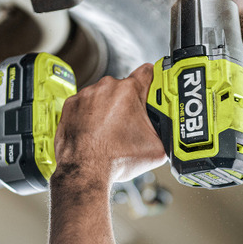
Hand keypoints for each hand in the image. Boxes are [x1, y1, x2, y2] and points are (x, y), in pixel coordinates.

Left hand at [52, 63, 166, 185]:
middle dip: (128, 102)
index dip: (152, 79)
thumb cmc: (117, 159)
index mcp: (130, 91)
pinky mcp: (70, 105)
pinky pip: (84, 104)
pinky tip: (94, 131)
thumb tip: (171, 132)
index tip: (152, 86)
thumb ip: (165, 132)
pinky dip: (89, 115)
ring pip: (103, 96)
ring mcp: (86, 95)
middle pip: (123, 88)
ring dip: (107, 108)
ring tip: (109, 131)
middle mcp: (106, 87)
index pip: (147, 72)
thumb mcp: (157, 149)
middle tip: (130, 123)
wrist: (85, 172)